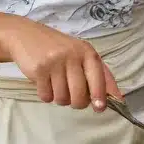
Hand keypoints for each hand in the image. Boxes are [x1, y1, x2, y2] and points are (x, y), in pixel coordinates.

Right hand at [6, 21, 120, 110]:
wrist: (26, 35)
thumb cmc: (58, 49)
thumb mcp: (80, 54)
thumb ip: (98, 74)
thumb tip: (118, 98)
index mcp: (87, 52)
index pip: (99, 78)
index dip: (100, 95)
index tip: (99, 108)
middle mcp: (73, 55)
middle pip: (80, 95)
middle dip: (77, 103)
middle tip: (72, 98)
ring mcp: (55, 62)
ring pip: (62, 99)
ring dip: (60, 99)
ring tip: (56, 86)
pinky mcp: (39, 69)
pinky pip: (46, 96)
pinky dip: (46, 95)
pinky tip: (45, 83)